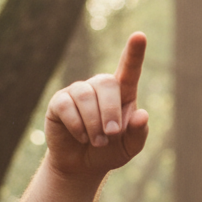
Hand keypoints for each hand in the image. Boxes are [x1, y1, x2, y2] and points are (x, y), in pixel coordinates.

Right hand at [44, 31, 148, 178]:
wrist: (82, 166)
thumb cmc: (110, 152)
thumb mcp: (130, 147)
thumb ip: (138, 133)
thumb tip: (142, 115)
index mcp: (123, 94)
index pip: (129, 70)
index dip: (134, 53)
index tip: (140, 36)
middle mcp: (100, 87)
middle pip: (107, 84)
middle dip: (111, 112)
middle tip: (112, 134)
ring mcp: (78, 92)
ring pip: (86, 97)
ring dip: (94, 124)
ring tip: (97, 141)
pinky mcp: (60, 102)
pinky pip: (67, 106)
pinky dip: (77, 126)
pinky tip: (81, 136)